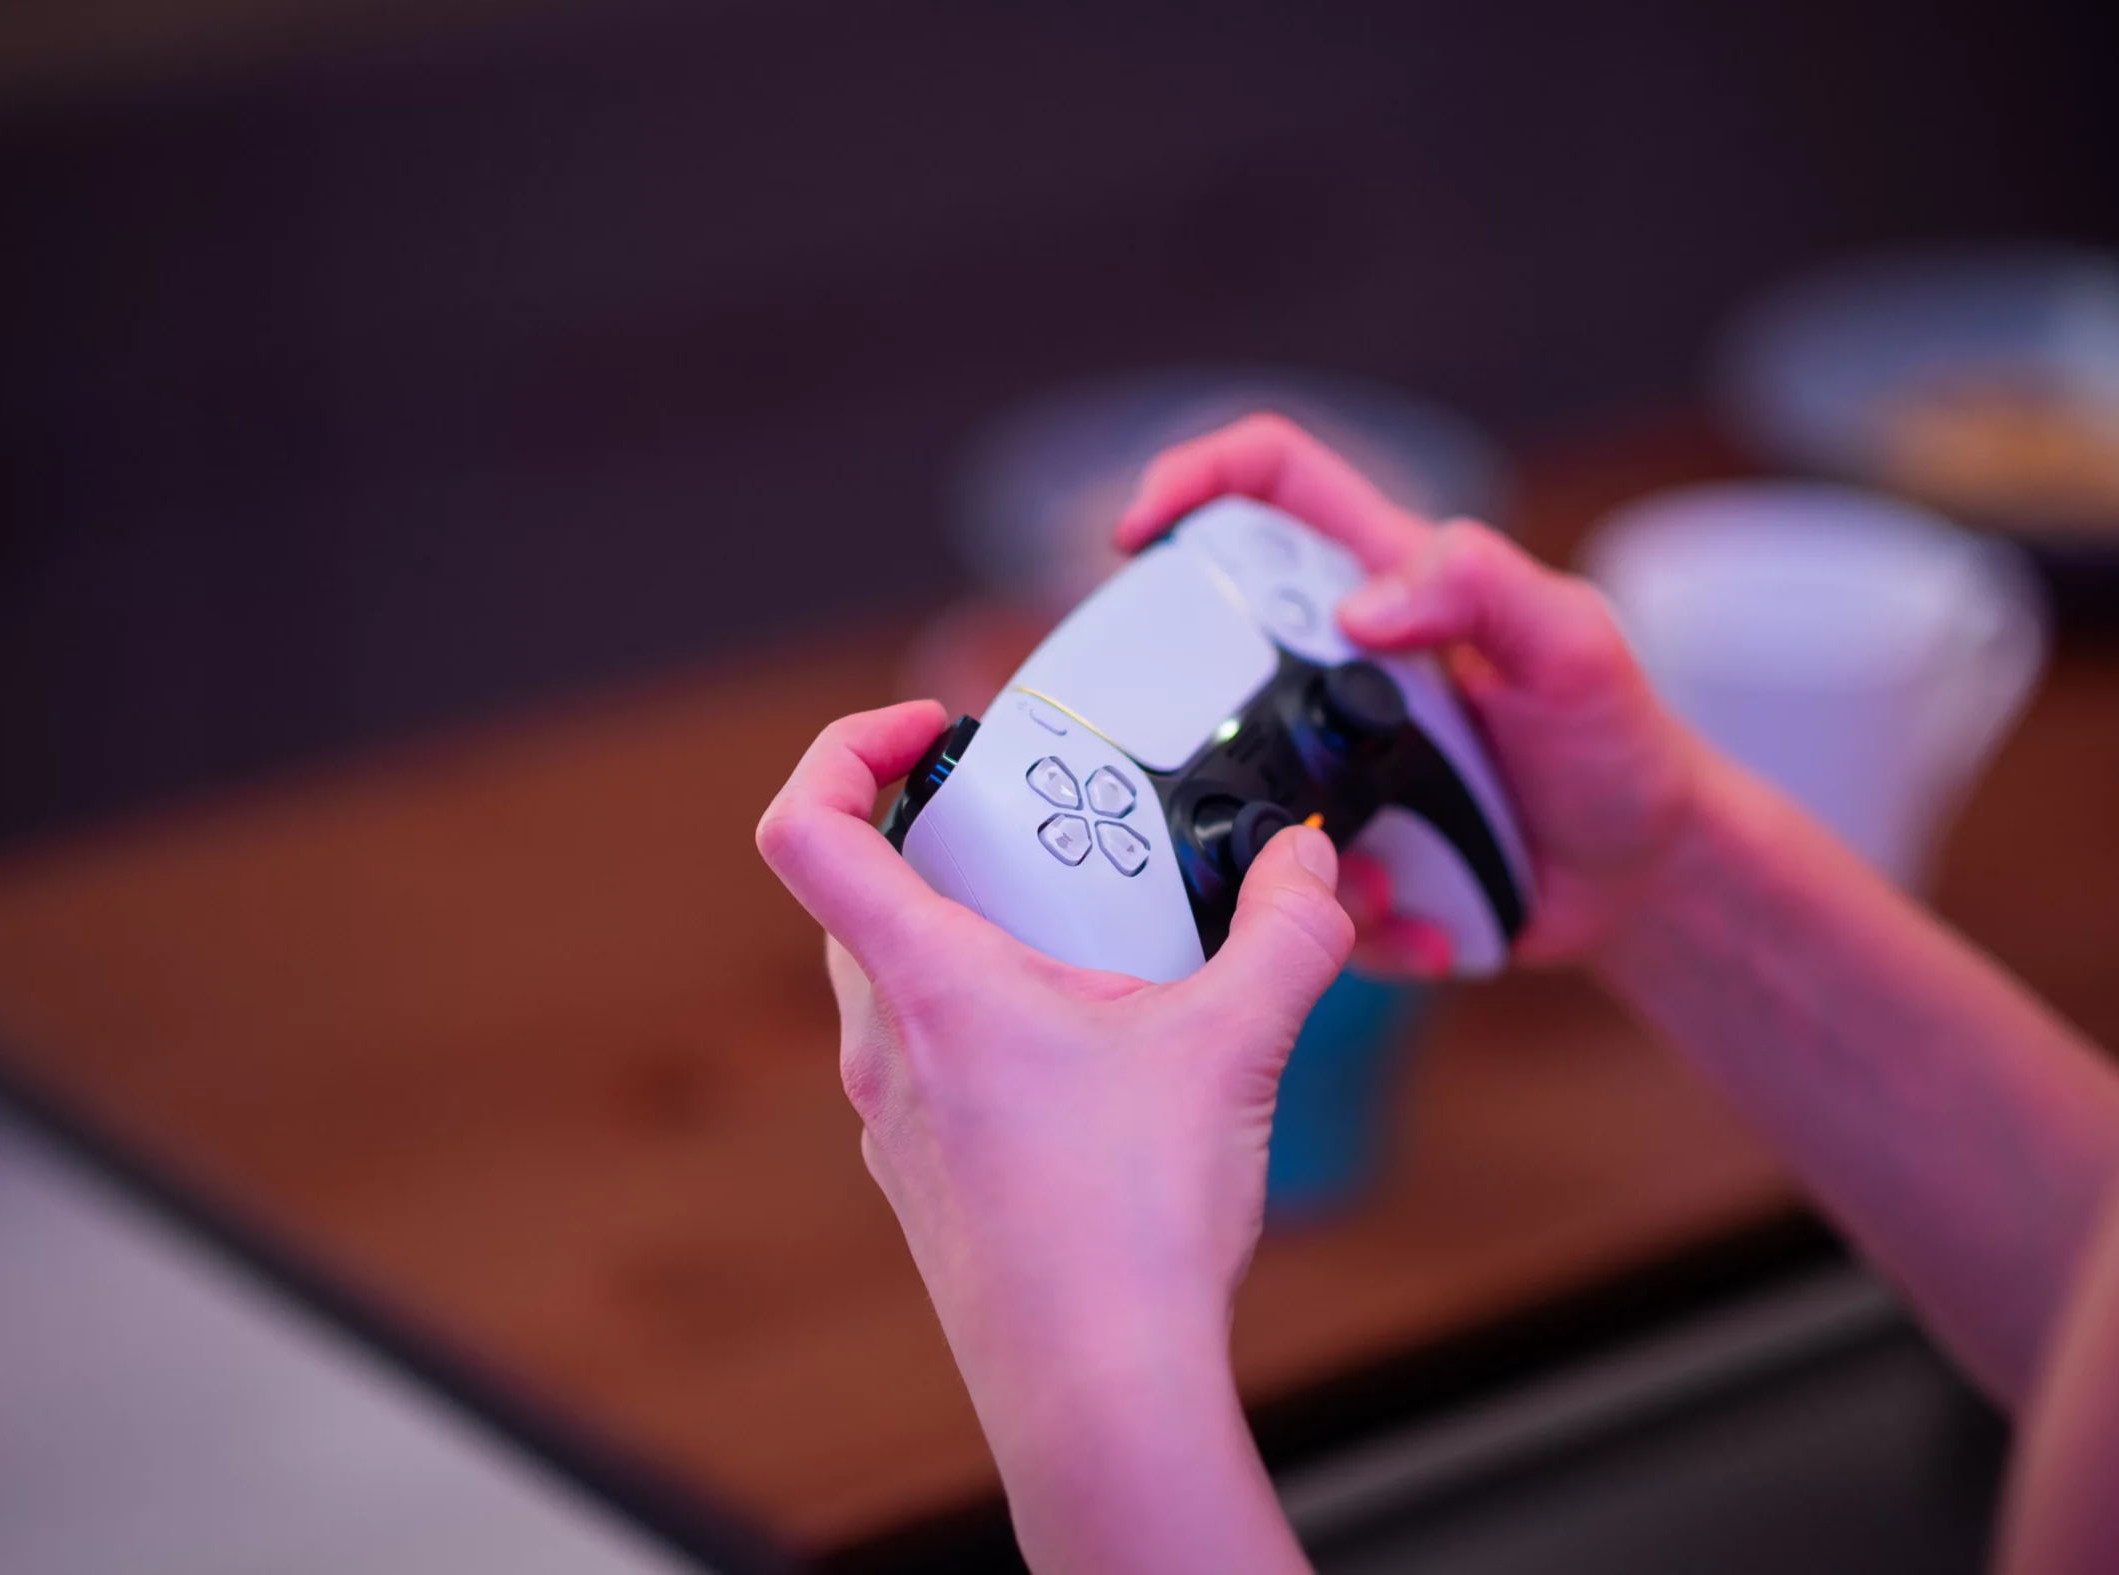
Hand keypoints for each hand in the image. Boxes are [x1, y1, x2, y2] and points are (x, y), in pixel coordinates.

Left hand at [756, 699, 1342, 1573]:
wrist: (1098, 1389)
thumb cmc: (1132, 1230)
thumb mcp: (1233, 1047)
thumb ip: (1287, 935)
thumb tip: (1312, 871)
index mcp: (928, 985)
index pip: (806, 827)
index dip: (847, 746)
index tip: (931, 728)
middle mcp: (884, 1046)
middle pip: (858, 892)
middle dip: (942, 839)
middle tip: (1040, 826)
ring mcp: (893, 1118)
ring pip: (894, 979)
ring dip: (970, 933)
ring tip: (1083, 939)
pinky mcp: (924, 1171)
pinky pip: (929, 1058)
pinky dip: (988, 1019)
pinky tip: (1092, 1052)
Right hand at [1115, 414, 1710, 968]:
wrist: (1639, 878)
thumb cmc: (1619, 743)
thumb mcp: (1576, 643)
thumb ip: (1484, 588)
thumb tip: (1363, 606)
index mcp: (1385, 578)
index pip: (1271, 482)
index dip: (1195, 477)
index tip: (1140, 531)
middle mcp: (1337, 659)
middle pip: (1210, 635)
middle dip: (1185, 692)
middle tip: (1212, 748)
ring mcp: (1328, 754)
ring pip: (1235, 782)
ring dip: (1283, 841)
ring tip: (1374, 873)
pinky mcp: (1335, 842)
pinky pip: (1293, 882)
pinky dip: (1350, 915)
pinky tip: (1419, 921)